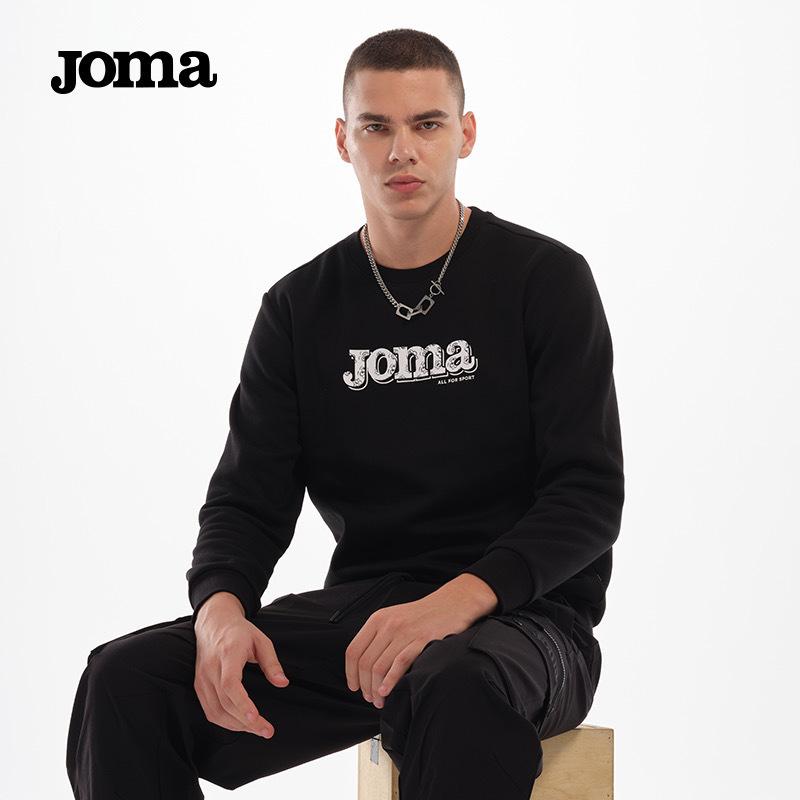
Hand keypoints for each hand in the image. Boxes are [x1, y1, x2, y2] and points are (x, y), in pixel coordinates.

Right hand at [193, 592, 289, 738]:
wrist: (214, 623)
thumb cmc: (239, 632)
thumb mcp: (261, 640)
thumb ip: (272, 663)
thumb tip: (282, 683)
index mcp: (228, 654)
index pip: (230, 684)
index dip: (241, 703)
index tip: (255, 717)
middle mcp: (212, 668)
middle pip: (225, 703)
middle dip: (246, 722)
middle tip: (267, 731)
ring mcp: (202, 678)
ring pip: (216, 711)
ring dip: (236, 725)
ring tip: (257, 729)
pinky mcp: (199, 685)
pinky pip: (209, 710)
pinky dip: (225, 721)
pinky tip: (240, 724)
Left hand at [344, 576, 496, 708]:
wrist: (453, 603)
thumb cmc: (424, 614)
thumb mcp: (395, 618)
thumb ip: (379, 637)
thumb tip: (365, 666)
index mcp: (378, 619)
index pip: (353, 650)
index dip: (351, 673)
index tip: (354, 686)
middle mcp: (388, 625)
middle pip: (365, 662)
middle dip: (365, 686)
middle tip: (371, 698)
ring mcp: (405, 632)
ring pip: (379, 666)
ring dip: (377, 689)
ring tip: (380, 700)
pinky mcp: (422, 640)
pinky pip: (400, 664)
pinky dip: (390, 681)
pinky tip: (388, 691)